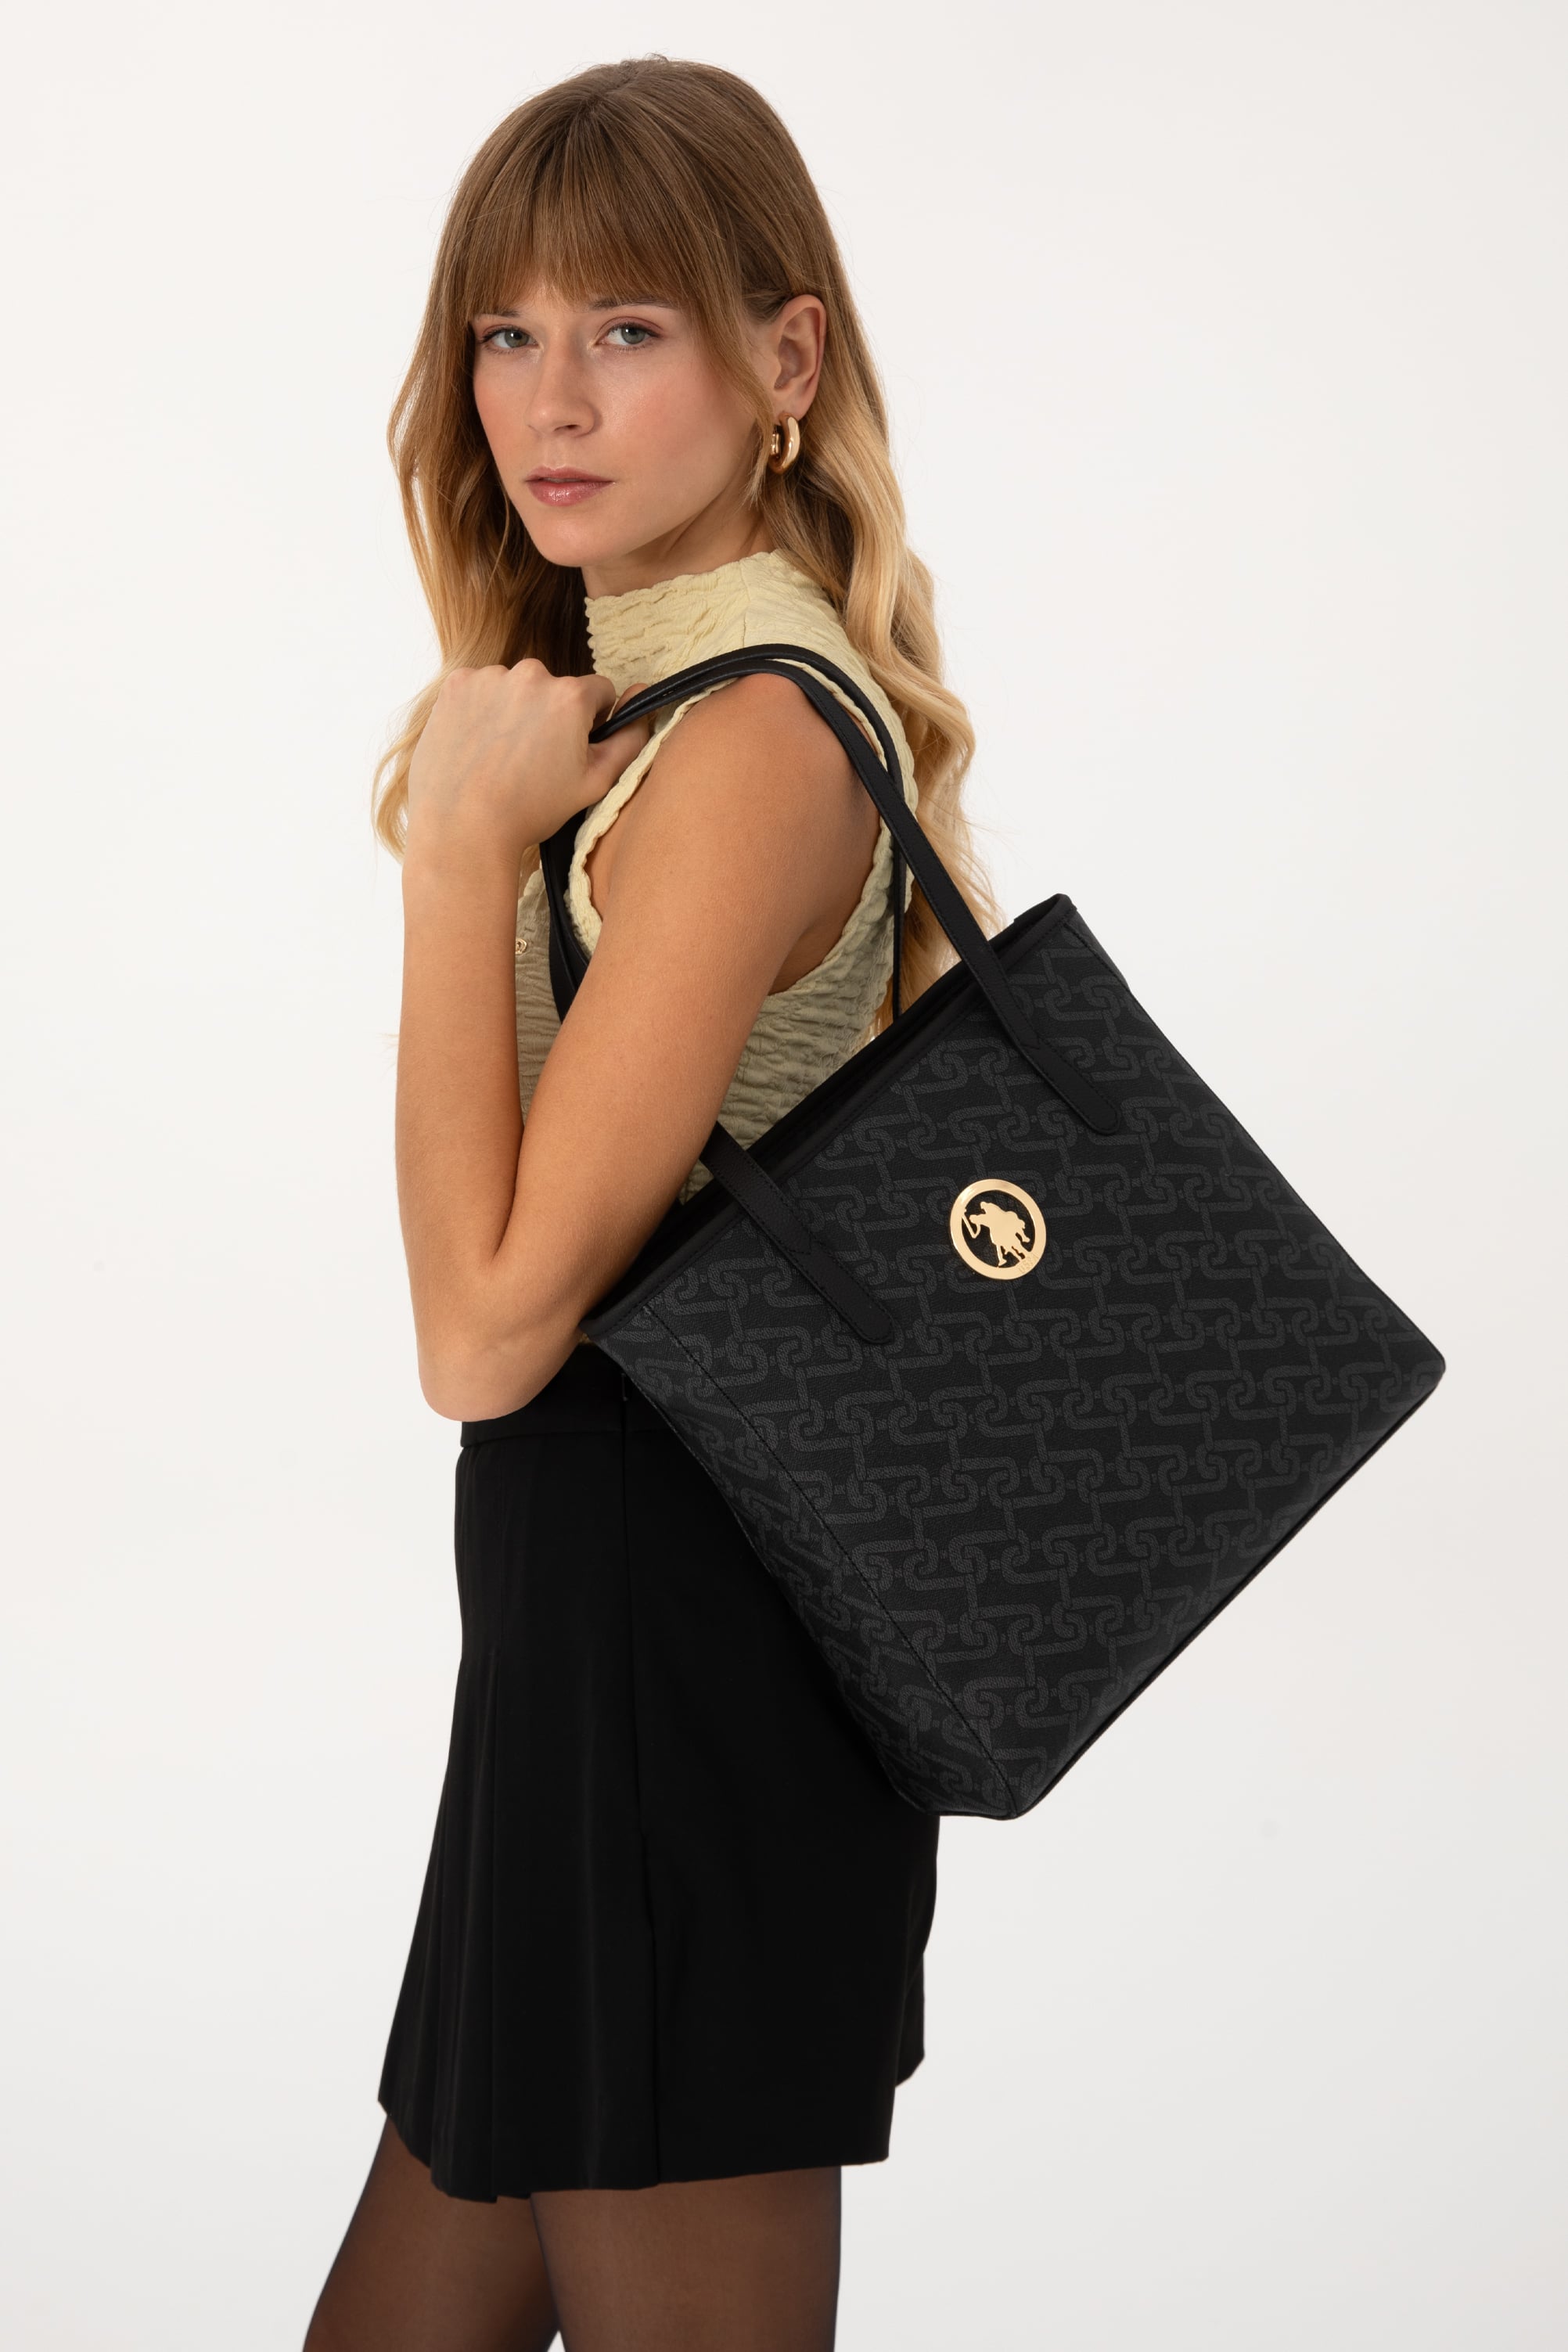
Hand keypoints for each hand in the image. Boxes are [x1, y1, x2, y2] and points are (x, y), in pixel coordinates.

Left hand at [405, 659, 650, 868]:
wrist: (462, 826)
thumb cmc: (530, 810)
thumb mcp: (595, 783)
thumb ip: (629, 740)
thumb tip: (643, 699)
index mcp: (570, 696)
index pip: (599, 691)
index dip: (592, 721)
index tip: (573, 748)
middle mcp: (531, 674)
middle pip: (555, 687)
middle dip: (551, 714)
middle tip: (535, 759)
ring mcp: (489, 677)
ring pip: (516, 686)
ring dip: (516, 709)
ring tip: (502, 755)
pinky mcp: (456, 685)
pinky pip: (481, 689)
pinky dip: (482, 710)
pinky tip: (478, 745)